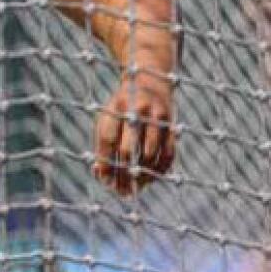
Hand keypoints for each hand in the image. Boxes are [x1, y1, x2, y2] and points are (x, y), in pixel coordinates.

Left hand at [93, 70, 175, 195]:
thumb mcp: (107, 115)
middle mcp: (137, 112)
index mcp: (116, 107)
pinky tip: (151, 180)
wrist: (150, 80)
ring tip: (135, 189)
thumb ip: (102, 142)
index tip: (103, 179)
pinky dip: (160, 171)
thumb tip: (100, 173)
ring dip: (142, 176)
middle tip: (120, 191)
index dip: (105, 162)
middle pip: (128, 149)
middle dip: (123, 174)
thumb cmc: (122, 105)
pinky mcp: (172, 125)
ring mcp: (157, 119)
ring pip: (150, 155)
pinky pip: (168, 154)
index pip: (108, 140)